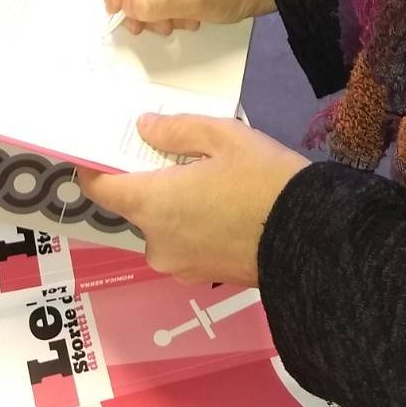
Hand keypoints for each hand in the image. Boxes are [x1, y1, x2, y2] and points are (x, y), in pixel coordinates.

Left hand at [78, 114, 308, 284]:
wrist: (311, 240)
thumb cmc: (263, 181)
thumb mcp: (224, 137)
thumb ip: (176, 131)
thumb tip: (144, 129)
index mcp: (152, 205)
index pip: (100, 189)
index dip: (95, 167)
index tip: (103, 149)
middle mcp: (155, 242)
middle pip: (137, 206)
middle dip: (153, 182)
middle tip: (186, 158)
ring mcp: (179, 266)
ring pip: (164, 226)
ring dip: (177, 205)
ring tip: (216, 183)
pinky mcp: (203, 277)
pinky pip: (186, 244)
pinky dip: (195, 225)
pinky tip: (227, 210)